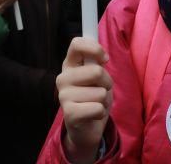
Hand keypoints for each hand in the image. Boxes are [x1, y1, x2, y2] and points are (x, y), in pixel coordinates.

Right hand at [58, 37, 113, 162]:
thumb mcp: (96, 76)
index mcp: (69, 65)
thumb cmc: (93, 97)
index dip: (95, 48)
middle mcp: (63, 78)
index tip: (104, 59)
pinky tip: (92, 115)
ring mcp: (63, 96)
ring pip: (100, 92)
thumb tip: (101, 55)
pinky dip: (101, 112)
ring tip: (95, 104)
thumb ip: (96, 61)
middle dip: (107, 82)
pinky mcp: (69, 114)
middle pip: (96, 71)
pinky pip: (97, 108)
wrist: (86, 127)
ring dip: (104, 100)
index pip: (76, 44)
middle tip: (101, 90)